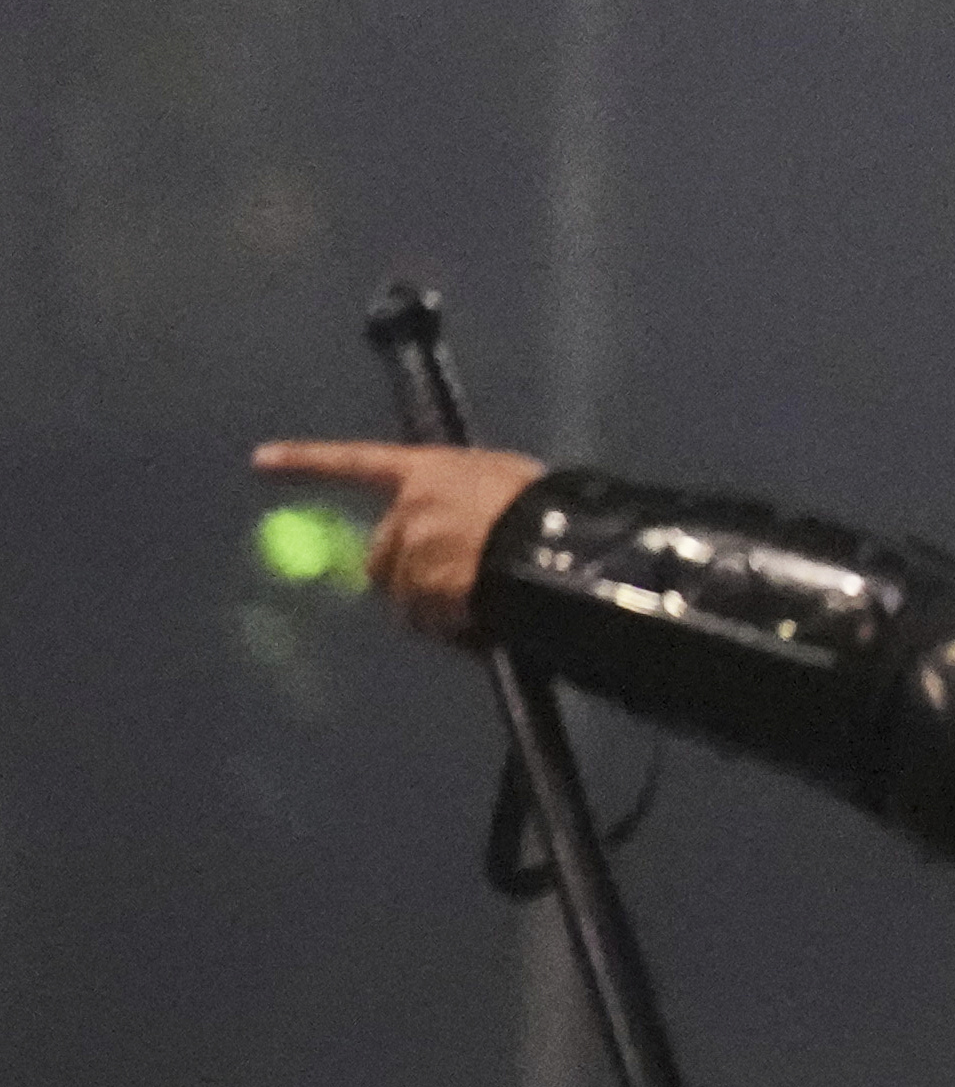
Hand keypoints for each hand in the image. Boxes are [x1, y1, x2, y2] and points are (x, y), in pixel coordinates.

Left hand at [245, 441, 549, 638]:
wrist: (563, 544)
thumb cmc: (547, 506)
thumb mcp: (505, 485)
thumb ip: (462, 501)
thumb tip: (455, 532)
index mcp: (429, 469)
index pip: (359, 461)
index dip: (309, 460)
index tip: (259, 460)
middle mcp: (408, 508)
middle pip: (381, 553)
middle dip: (408, 576)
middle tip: (454, 587)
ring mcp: (412, 551)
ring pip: (403, 595)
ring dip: (434, 606)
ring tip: (483, 601)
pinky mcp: (420, 590)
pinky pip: (426, 620)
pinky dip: (449, 626)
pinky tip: (482, 618)